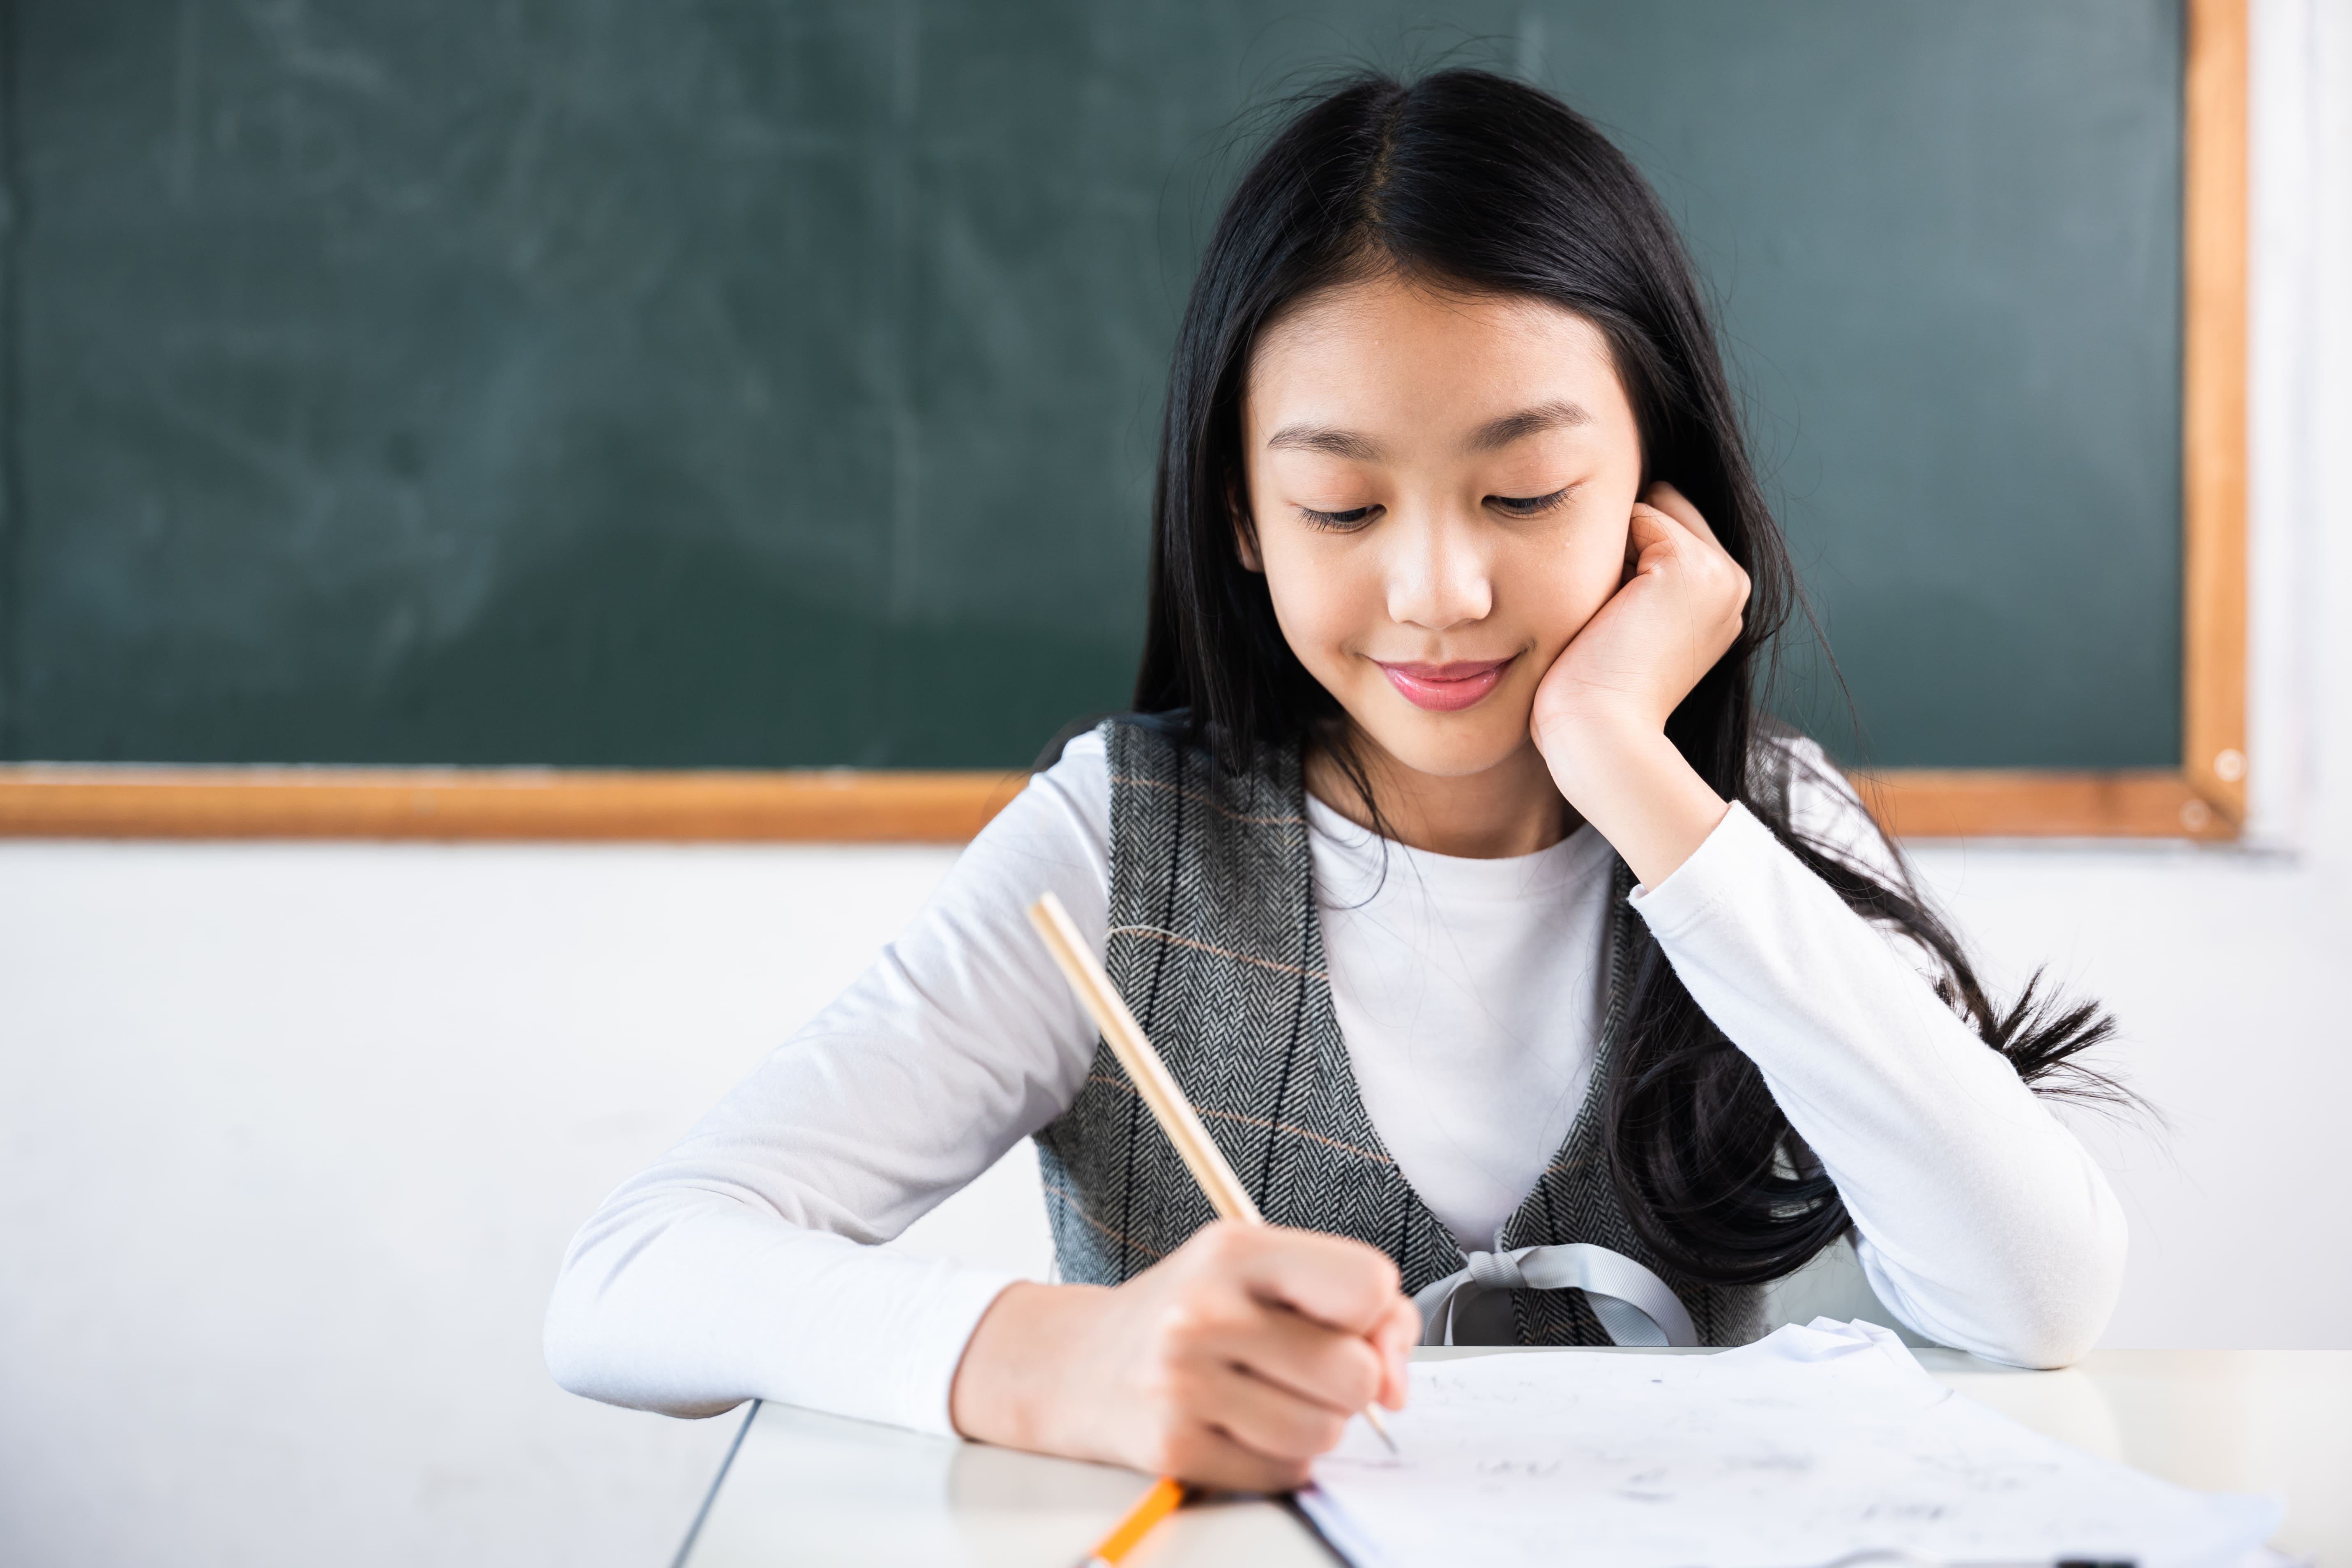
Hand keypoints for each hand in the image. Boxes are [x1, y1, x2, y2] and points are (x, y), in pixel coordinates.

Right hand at [948, 1221, 1417, 1490]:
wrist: (1073, 1363)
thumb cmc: (1188, 1314)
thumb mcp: (1261, 1274)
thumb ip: (1356, 1305)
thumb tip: (1396, 1380)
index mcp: (1235, 1250)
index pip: (1367, 1284)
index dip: (1374, 1315)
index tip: (1343, 1322)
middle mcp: (1206, 1311)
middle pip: (1354, 1373)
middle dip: (1345, 1382)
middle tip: (1299, 1367)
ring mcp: (1185, 1383)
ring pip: (1325, 1433)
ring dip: (1312, 1426)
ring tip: (1263, 1396)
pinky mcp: (1175, 1448)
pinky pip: (1284, 1473)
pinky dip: (1277, 1460)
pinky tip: (1238, 1428)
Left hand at [1530, 481, 1749, 752]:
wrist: (1601, 734)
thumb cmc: (1597, 692)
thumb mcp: (1633, 627)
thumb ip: (1642, 580)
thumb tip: (1619, 525)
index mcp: (1723, 600)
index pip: (1673, 527)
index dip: (1630, 555)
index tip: (1618, 618)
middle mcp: (1734, 584)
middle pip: (1666, 508)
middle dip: (1628, 542)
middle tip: (1614, 617)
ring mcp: (1719, 573)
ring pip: (1652, 507)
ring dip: (1616, 548)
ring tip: (1612, 614)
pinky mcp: (1689, 565)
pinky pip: (1639, 513)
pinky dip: (1610, 550)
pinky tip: (1611, 609)